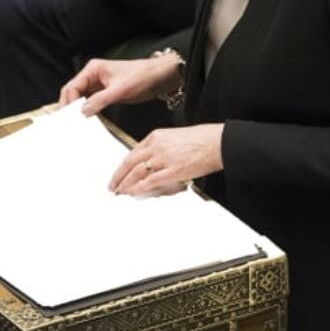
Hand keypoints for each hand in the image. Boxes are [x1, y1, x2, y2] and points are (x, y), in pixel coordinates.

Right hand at [59, 54, 180, 116]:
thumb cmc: (143, 76)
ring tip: (75, 125)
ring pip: (81, 98)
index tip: (70, 118)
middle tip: (68, 124)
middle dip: (70, 107)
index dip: (69, 103)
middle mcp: (93, 75)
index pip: (72, 87)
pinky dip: (87, 111)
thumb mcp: (121, 90)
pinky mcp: (105, 92)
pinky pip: (91, 102)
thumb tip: (83, 111)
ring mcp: (98, 84)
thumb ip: (100, 100)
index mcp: (93, 69)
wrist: (160, 77)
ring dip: (78, 110)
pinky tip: (87, 121)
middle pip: (73, 92)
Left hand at [108, 124, 223, 195]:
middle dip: (118, 177)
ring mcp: (164, 158)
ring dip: (126, 185)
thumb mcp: (175, 138)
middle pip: (130, 163)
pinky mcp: (173, 170)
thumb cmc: (201, 140)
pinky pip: (151, 181)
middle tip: (112, 187)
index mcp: (155, 137)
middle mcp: (156, 146)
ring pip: (137, 173)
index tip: (117, 175)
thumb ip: (160, 149)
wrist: (217, 142)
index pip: (132, 153)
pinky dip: (140, 188)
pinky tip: (134, 193)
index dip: (122, 167)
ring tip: (121, 193)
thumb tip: (151, 164)